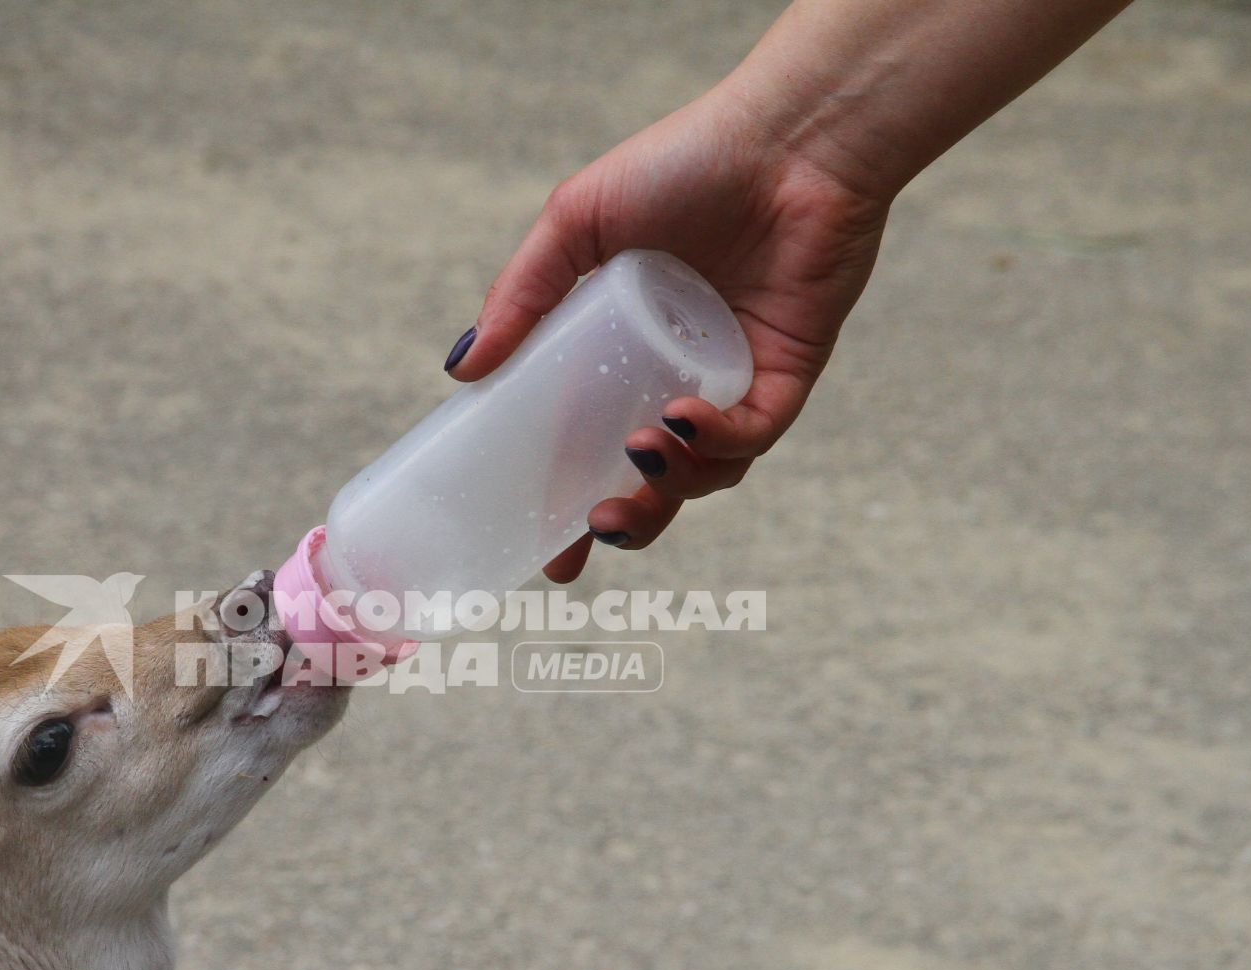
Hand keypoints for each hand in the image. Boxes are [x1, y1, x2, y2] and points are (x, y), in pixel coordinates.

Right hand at [446, 91, 890, 581]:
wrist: (789, 136)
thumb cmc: (685, 163)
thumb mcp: (577, 224)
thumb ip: (521, 295)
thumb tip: (461, 370)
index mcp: (624, 353)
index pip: (589, 447)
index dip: (566, 507)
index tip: (544, 552)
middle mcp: (679, 376)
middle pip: (651, 480)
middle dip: (624, 522)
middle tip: (590, 534)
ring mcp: (734, 381)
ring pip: (704, 473)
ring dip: (668, 486)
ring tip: (637, 457)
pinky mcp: (787, 374)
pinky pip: (752, 437)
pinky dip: (717, 442)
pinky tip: (682, 421)